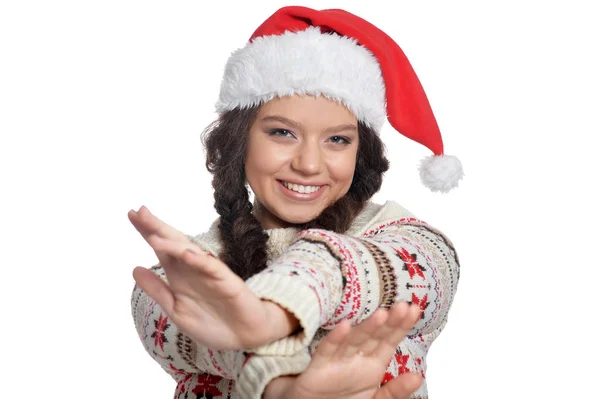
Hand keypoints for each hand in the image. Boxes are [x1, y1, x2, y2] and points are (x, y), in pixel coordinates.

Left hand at [128, 206, 294, 349]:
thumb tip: (134, 268)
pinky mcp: (227, 282)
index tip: (131, 215)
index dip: (147, 232)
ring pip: (190, 252)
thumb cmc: (213, 324)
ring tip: (153, 235)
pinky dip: (200, 261)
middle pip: (173, 243)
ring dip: (173, 243)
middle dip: (156, 227)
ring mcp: (210, 273)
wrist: (246, 337)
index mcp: (180, 275)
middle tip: (139, 211)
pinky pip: (213, 268)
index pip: (161, 248)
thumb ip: (157, 289)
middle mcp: (193, 269)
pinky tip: (187, 254)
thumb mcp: (176, 309)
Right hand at [265, 302, 421, 398]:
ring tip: (382, 314)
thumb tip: (417, 377)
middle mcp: (357, 356)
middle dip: (390, 322)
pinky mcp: (319, 366)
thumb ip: (395, 391)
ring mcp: (338, 358)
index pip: (390, 340)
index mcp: (373, 362)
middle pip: (376, 336)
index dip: (401, 325)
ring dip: (368, 327)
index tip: (414, 310)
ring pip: (355, 339)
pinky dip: (335, 339)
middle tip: (403, 306)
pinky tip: (344, 326)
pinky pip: (327, 350)